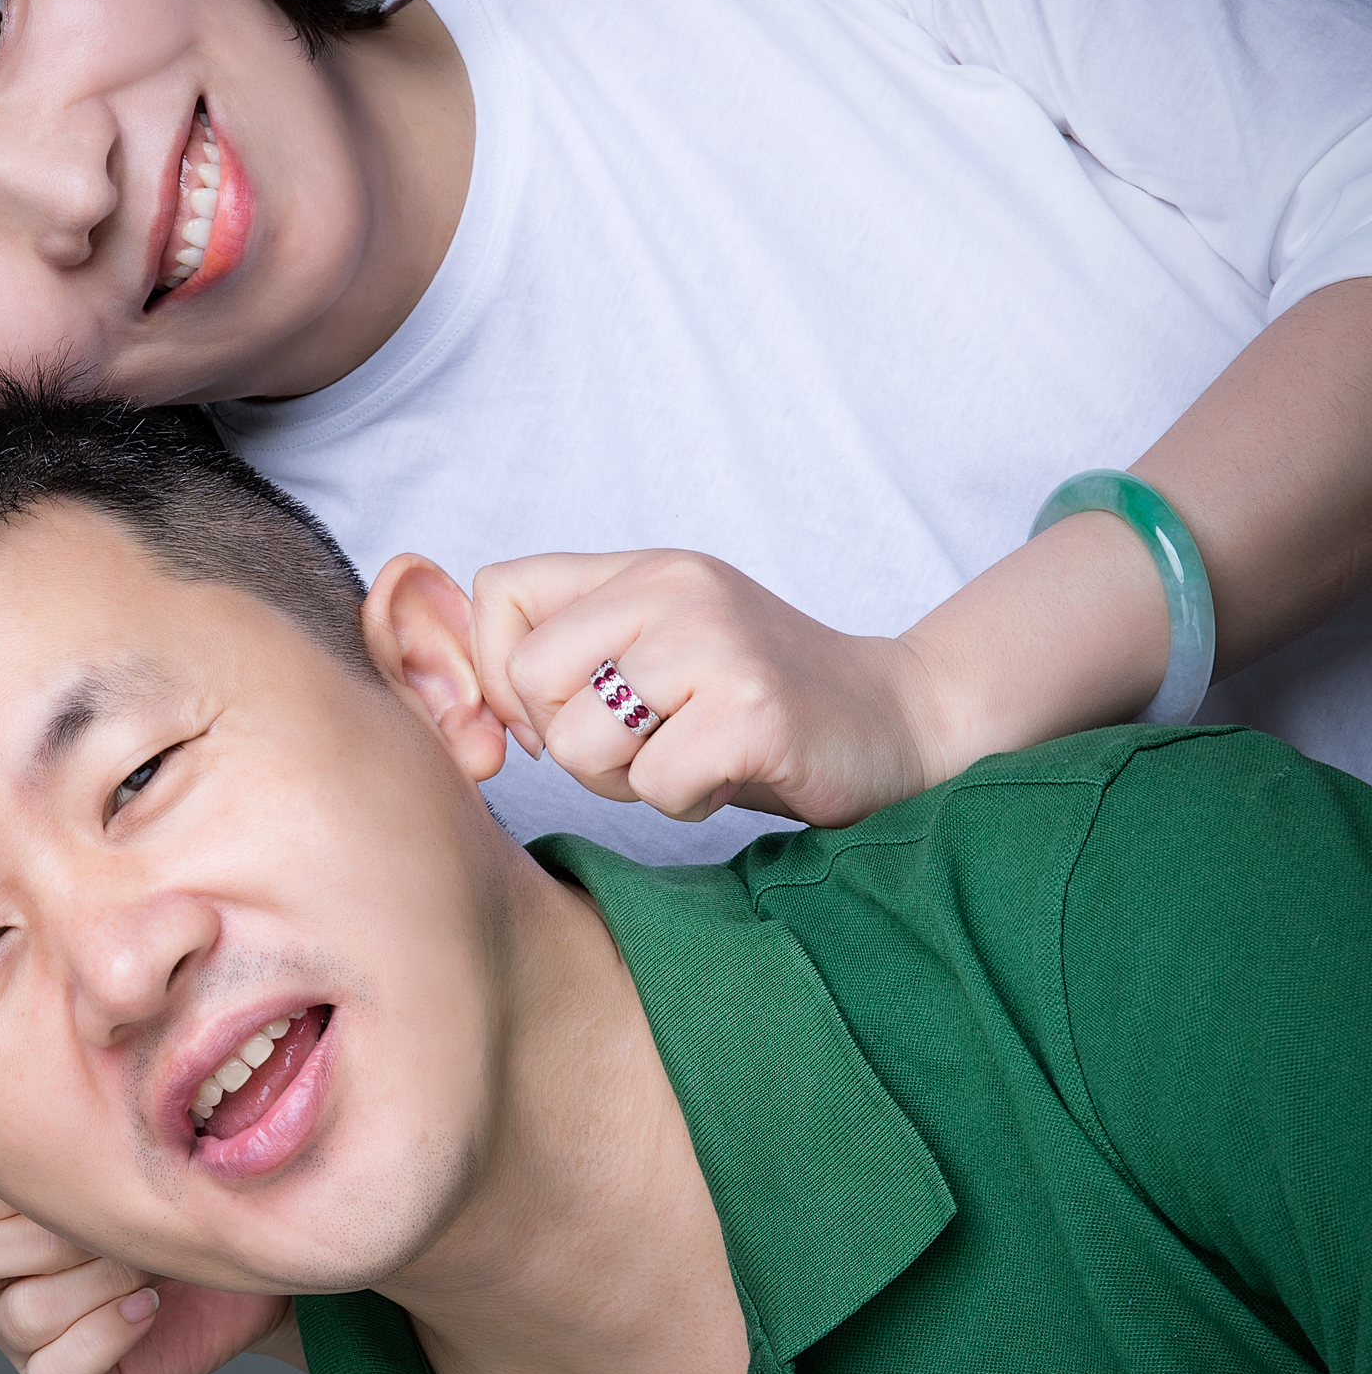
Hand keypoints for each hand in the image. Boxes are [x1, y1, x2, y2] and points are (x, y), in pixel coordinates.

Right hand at [0, 1103, 303, 1373]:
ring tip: (148, 1261)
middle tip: (110, 1211)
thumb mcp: (116, 1117)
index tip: (62, 1151)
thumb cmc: (183, 1174)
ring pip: (15, 1313)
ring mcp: (23, 1329)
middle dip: (43, 1229)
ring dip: (92, 1283)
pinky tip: (148, 1304)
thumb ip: (36, 1095)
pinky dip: (103, 1335)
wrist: (260, 1248)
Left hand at [470, 548, 944, 830]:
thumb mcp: (661, 649)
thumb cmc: (760, 705)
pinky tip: (732, 774)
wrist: (901, 718)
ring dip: (628, 782)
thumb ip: (576, 652)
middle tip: (642, 748)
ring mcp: (716, 646)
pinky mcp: (752, 711)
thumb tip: (471, 705)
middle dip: (569, 745)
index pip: (499, 592)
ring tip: (691, 758)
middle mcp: (676, 589)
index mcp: (644, 570)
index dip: (499, 674)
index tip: (553, 714)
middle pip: (530, 682)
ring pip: (582, 745)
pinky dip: (686, 802)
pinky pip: (654, 787)